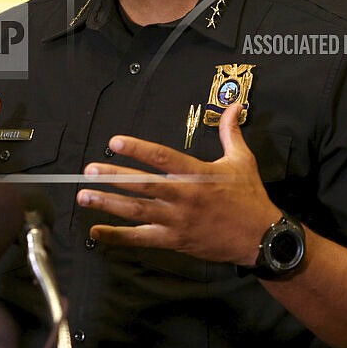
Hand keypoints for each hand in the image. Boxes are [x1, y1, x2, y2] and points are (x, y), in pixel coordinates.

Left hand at [76, 104, 280, 264]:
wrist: (261, 238)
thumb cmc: (250, 198)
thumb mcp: (242, 160)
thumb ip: (231, 132)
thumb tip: (234, 106)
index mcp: (197, 175)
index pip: (162, 158)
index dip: (137, 149)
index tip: (115, 141)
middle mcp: (184, 197)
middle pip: (143, 185)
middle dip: (114, 176)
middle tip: (89, 170)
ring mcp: (177, 221)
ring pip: (137, 211)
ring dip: (108, 203)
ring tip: (85, 195)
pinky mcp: (174, 241)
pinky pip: (141, 239)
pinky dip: (117, 237)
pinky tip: (96, 232)